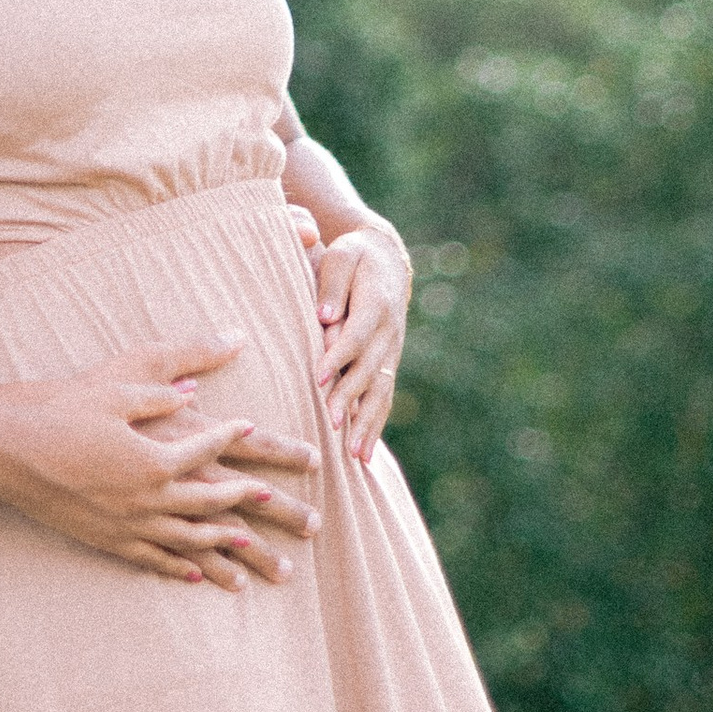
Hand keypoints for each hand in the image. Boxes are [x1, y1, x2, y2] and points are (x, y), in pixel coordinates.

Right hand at [0, 337, 320, 589]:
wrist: (8, 449)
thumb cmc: (65, 406)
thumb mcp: (125, 376)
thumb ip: (181, 363)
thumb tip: (232, 341)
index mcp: (162, 454)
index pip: (224, 450)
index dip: (263, 450)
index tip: (300, 456)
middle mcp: (152, 496)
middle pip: (224, 506)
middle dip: (272, 515)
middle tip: (312, 524)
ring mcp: (130, 524)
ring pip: (196, 542)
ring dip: (239, 553)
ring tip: (272, 567)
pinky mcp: (108, 540)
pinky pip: (156, 559)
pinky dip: (185, 567)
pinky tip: (205, 577)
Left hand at [311, 228, 408, 465]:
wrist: (386, 261)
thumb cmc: (354, 257)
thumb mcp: (342, 256)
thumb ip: (332, 284)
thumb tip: (324, 318)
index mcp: (376, 303)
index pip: (357, 334)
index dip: (339, 357)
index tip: (319, 378)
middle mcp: (389, 332)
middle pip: (369, 369)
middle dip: (351, 398)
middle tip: (331, 423)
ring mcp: (393, 351)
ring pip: (381, 391)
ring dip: (368, 422)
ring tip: (355, 454)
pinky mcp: (390, 364)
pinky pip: (384, 398)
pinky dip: (375, 425)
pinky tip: (364, 454)